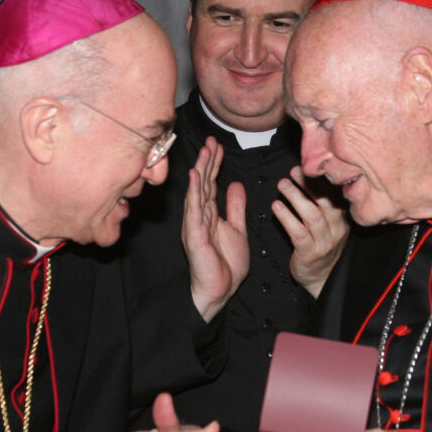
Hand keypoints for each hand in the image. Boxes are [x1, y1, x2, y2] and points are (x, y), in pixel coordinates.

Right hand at [183, 136, 248, 321]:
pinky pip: (194, 211)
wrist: (218, 290)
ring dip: (200, 171)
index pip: (210, 183)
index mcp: (208, 214)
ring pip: (197, 192)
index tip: (218, 146)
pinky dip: (195, 193)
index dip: (214, 164)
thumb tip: (235, 184)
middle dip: (207, 161)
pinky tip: (196, 178)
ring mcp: (194, 225)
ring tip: (204, 151)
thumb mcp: (236, 229)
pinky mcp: (194, 235)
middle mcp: (198, 216)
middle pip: (202, 183)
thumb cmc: (224, 264)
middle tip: (211, 141)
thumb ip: (235, 207)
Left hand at [273, 166, 348, 297]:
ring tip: (282, 185)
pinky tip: (277, 207)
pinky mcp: (310, 253)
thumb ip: (321, 202)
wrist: (321, 279)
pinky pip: (298, 232)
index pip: (334, 193)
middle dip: (309, 184)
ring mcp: (324, 242)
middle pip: (325, 201)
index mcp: (342, 218)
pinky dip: (286, 218)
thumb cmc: (320, 246)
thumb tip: (307, 174)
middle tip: (293, 171)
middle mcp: (337, 228)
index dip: (320, 178)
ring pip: (312, 215)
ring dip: (296, 197)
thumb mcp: (328, 223)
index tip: (307, 165)